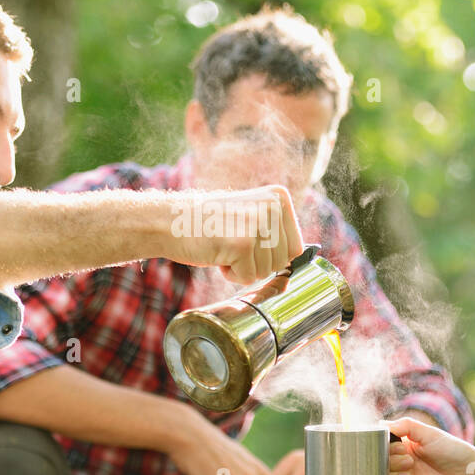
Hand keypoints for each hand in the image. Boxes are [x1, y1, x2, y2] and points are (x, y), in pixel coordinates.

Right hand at [167, 185, 303, 284]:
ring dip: (242, 267)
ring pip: (265, 272)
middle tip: (230, 242)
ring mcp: (258, 224)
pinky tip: (217, 252)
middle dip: (255, 262)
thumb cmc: (210, 224)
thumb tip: (303, 257)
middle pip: (282, 263)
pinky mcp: (243, 243)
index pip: (296, 249)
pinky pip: (247, 277)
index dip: (270, 256)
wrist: (170, 220)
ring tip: (223, 245)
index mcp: (279, 197)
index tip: (246, 240)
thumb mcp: (251, 217)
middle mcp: (273, 206)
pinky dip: (230, 273)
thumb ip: (277, 232)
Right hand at [386, 416, 474, 474]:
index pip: (382, 444)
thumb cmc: (454, 452)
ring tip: (410, 472)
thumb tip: (381, 423)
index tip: (399, 446)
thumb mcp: (430, 433)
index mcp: (405, 445)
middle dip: (391, 459)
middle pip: (380, 461)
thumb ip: (406, 425)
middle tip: (409, 460)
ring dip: (392, 473)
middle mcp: (401, 462)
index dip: (385, 445)